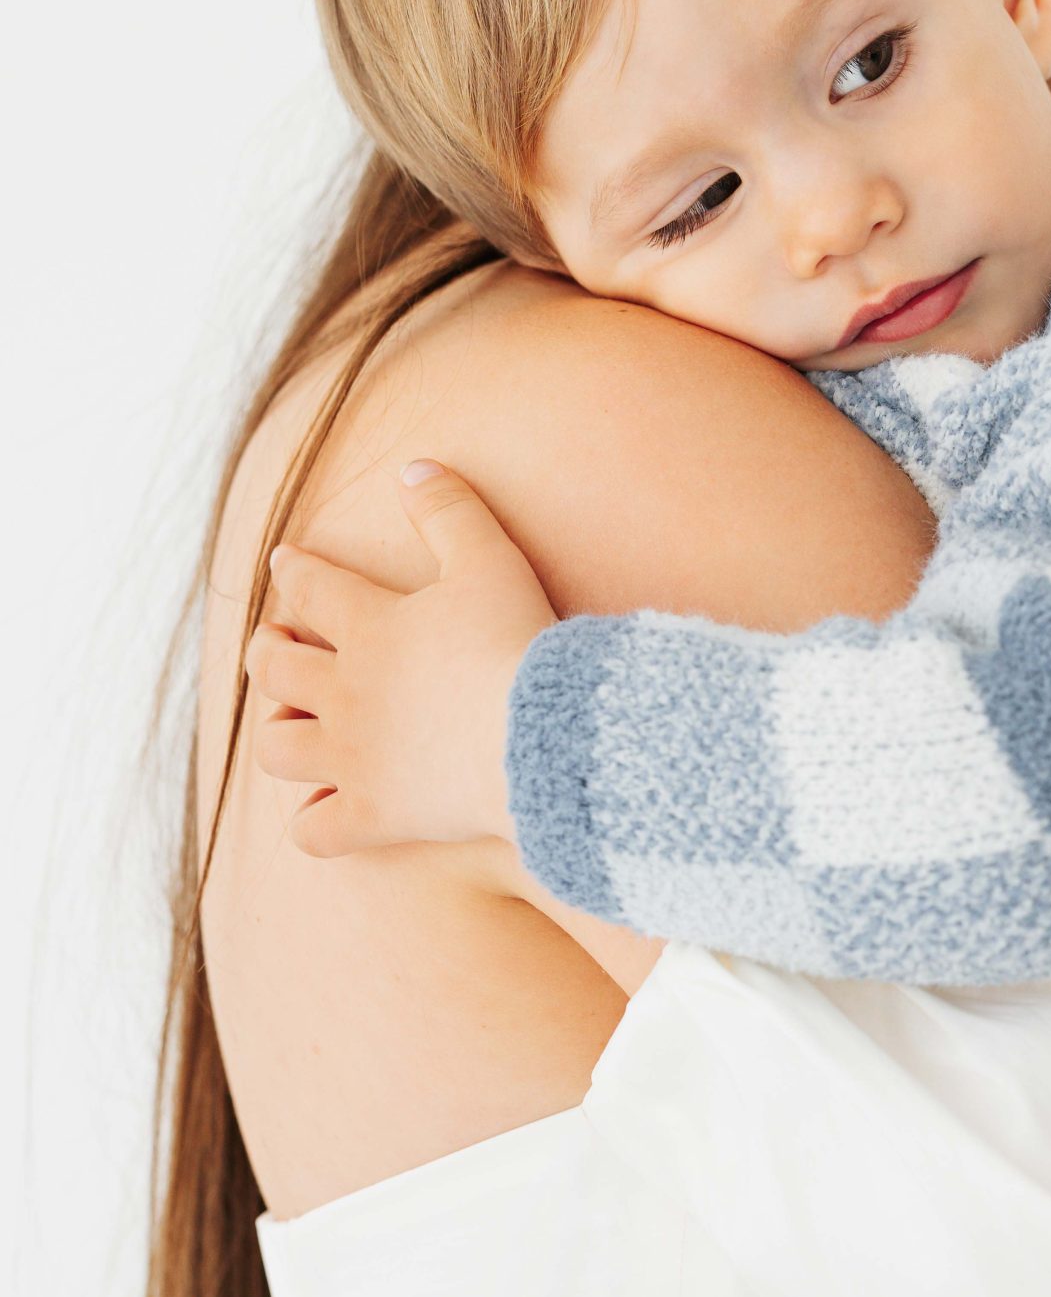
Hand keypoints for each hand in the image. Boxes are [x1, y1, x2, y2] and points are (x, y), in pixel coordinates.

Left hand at [245, 461, 555, 857]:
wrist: (539, 737)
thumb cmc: (516, 643)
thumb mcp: (488, 559)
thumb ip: (448, 508)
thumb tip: (411, 465)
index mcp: (370, 627)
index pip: (312, 588)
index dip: (294, 569)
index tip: (283, 559)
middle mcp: (346, 693)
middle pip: (275, 669)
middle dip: (265, 650)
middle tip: (271, 643)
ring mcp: (354, 760)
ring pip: (278, 748)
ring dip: (277, 729)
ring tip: (289, 718)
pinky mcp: (375, 816)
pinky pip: (316, 831)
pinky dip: (311, 820)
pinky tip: (322, 807)